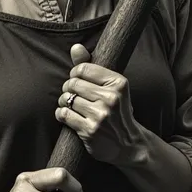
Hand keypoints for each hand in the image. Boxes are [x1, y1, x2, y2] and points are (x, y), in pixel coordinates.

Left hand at [55, 44, 149, 166]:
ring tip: (70, 105)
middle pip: (73, 83)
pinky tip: (67, 115)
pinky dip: (61, 113)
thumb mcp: (111, 87)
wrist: (129, 144)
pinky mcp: (90, 130)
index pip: (82, 69)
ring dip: (64, 101)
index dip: (74, 74)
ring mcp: (100, 115)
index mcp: (118, 83)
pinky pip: (64, 114)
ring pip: (67, 99)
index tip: (77, 80)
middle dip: (68, 88)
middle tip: (72, 94)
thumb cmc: (117, 111)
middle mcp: (111, 98)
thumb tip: (75, 47)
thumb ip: (91, 66)